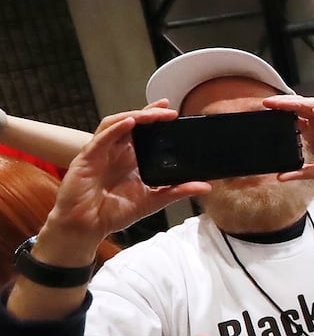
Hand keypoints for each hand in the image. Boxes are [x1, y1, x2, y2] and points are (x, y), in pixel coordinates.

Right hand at [40, 103, 209, 253]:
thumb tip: (205, 186)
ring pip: (116, 124)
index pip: (143, 132)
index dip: (155, 119)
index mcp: (129, 158)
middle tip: (169, 109)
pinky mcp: (86, 158)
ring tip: (152, 114)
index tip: (174, 112)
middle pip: (131, 123)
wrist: (87, 226)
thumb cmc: (114, 212)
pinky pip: (101, 138)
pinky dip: (116, 129)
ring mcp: (100, 152)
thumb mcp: (153, 200)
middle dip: (149, 113)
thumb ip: (177, 191)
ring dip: (135, 116)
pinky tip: (130, 122)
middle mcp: (114, 151)